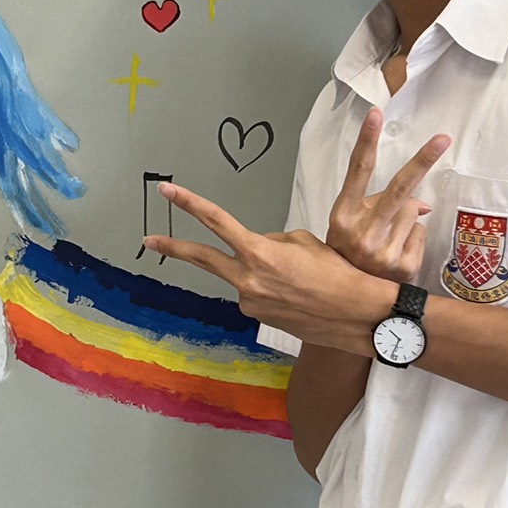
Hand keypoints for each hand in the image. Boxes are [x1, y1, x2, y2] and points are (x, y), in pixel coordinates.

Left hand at [143, 183, 391, 351]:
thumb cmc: (337, 272)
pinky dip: (268, 286)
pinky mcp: (258, 316)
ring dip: (256, 270)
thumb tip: (257, 247)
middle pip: (202, 257)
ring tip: (296, 277)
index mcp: (258, 252)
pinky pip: (256, 291)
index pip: (216, 220)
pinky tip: (295, 293)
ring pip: (241, 274)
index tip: (167, 191)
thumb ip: (270, 241)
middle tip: (149, 239)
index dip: (189, 203)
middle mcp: (247, 279)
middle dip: (173, 247)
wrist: (357, 315)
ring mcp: (250, 301)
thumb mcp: (303, 242)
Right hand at [326, 108, 449, 282]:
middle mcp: (362, 231)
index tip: (376, 114)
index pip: (358, 170)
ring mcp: (383, 251)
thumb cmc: (348, 251)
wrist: (347, 296)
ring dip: (406, 219)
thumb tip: (421, 202)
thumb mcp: (351, 223)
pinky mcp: (402, 266)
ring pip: (413, 212)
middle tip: (442, 139)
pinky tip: (396, 251)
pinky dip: (412, 239)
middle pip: (400, 189)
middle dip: (422, 161)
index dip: (367, 141)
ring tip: (386, 238)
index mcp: (344, 214)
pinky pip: (420, 234)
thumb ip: (378, 203)